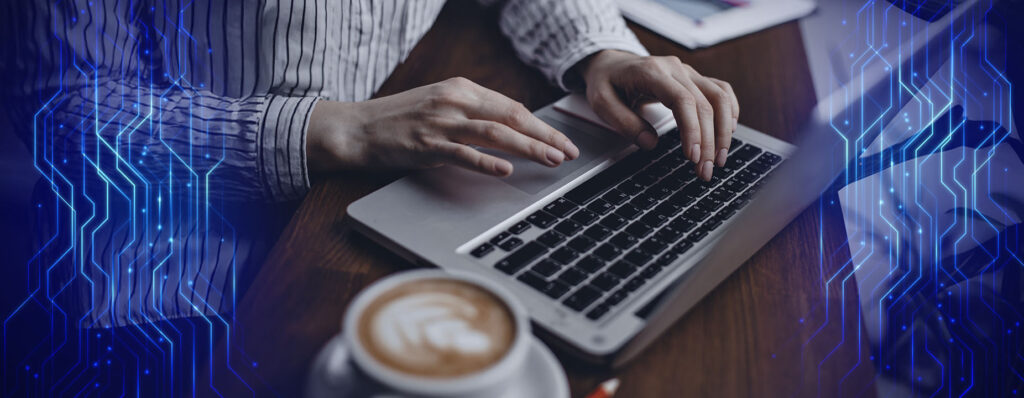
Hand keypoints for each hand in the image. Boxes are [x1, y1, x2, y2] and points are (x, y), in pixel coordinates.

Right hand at [305, 77, 579, 176]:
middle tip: (568, 151)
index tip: (561, 138)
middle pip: (511, 117)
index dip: (541, 124)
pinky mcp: (427, 145)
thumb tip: (509, 130)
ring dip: (528, 147)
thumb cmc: (399, 120)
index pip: (512, 106)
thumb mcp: (440, 105)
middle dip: (545, 135)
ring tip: (551, 160)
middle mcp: (455, 101)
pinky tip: (506, 169)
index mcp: (461, 89)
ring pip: (495, 134)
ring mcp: (441, 123)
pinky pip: (463, 154)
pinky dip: (487, 161)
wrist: (357, 128)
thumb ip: (472, 113)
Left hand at [578, 50, 738, 180]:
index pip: (683, 100)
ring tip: (719, 158)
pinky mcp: (694, 79)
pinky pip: (721, 91)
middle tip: (705, 170)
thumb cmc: (606, 82)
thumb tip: (651, 143)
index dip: (692, 129)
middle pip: (705, 104)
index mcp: (652, 72)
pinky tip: (729, 132)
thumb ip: (625, 123)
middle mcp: (676, 69)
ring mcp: (688, 72)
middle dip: (709, 141)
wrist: (611, 63)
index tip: (693, 156)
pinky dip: (729, 112)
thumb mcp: (602, 103)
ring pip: (720, 97)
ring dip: (724, 130)